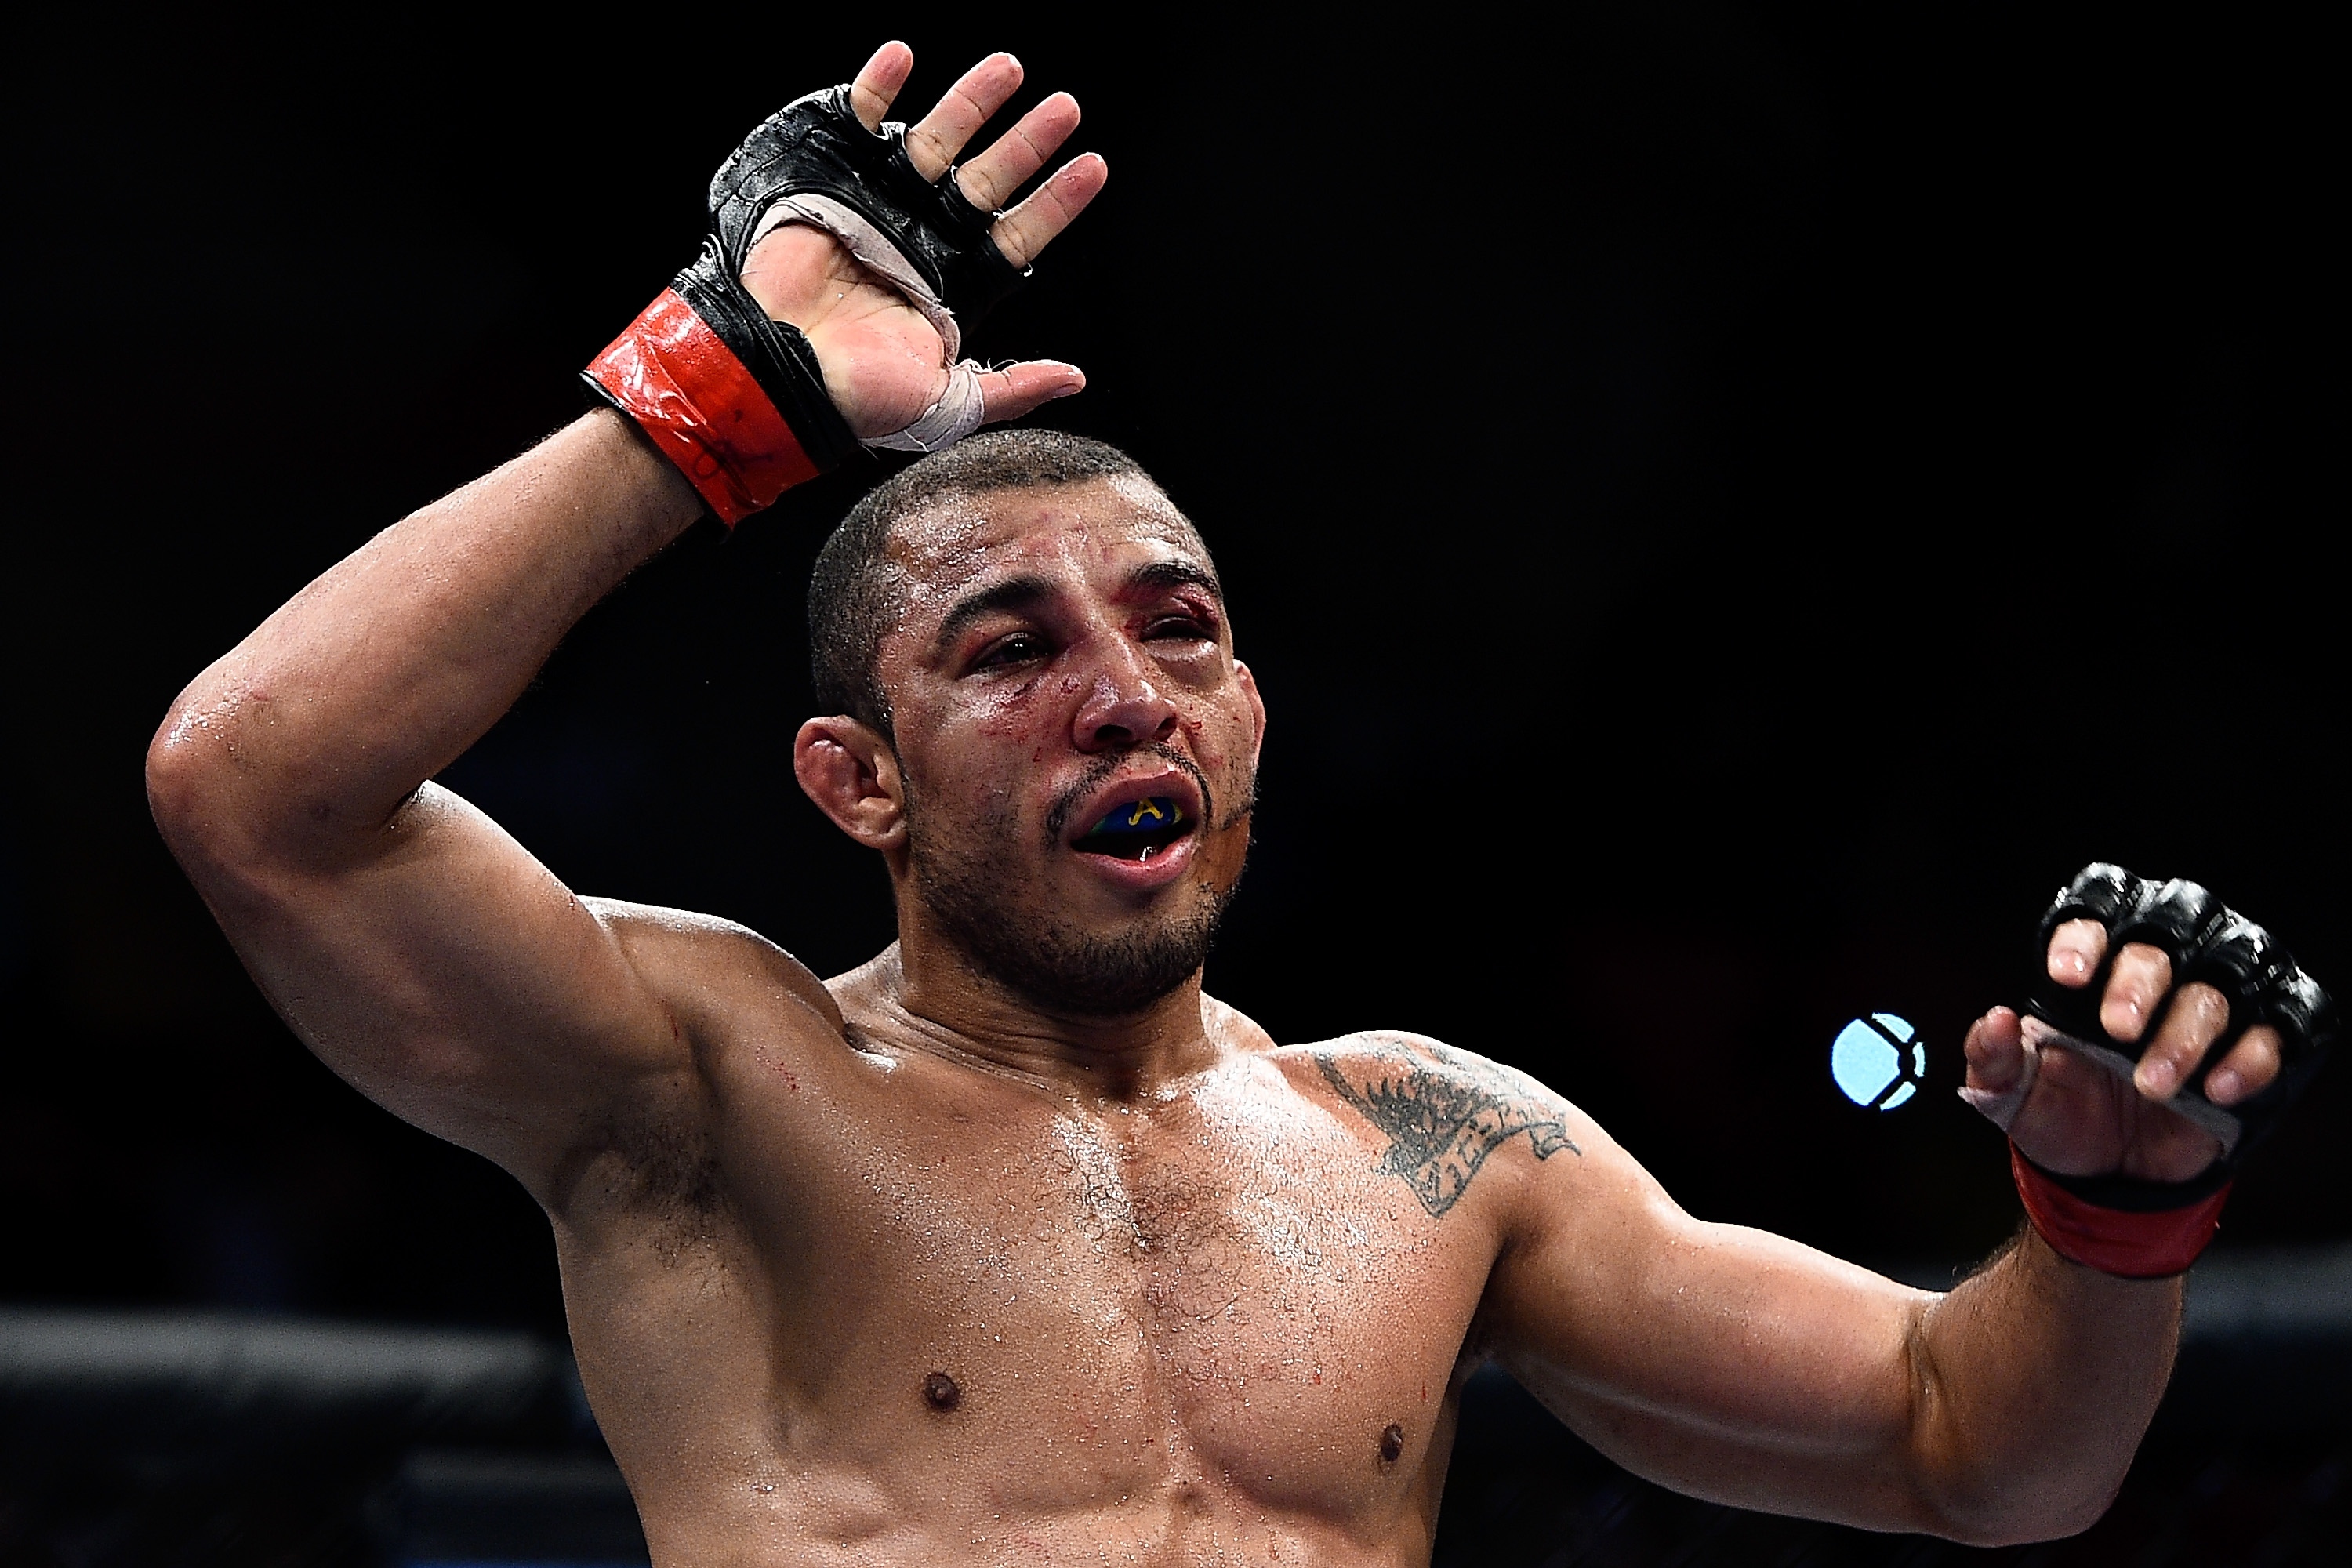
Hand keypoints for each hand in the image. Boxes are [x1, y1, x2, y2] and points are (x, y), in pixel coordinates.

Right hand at [739, 43, 1107, 438]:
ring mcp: (882, 206)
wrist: (783, 375)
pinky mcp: (834, 182)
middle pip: (989, 179)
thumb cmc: (860, 398)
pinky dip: (879, 87)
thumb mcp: (949, 403)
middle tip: (1065, 108)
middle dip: (1028, 143)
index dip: (1055, 202)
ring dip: (972, 101)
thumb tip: (1075, 379)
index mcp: (957, 285)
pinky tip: (902, 56)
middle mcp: (926, 239)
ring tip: (1009, 68)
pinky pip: (861, 123)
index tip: (1092, 166)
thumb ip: (1013, 386)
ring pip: (938, 141)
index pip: (1020, 234)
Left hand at [1962, 924, 2285, 1183]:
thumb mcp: (2011, 1093)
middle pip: (2164, 934)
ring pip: (2222, 980)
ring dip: (2190, 1028)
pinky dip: (2253, 1056)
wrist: (2109, 1171)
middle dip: (2140, 979)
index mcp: (2093, 960)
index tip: (2068, 977)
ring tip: (2153, 1083)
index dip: (2085, 936)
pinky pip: (2281, 1028)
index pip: (2096, 910)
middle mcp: (2159, 966)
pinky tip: (2216, 1090)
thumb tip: (1998, 1018)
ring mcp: (2212, 1001)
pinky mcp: (2256, 1044)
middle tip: (2118, 1031)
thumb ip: (1994, 1058)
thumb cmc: (2060, 1109)